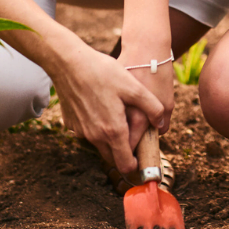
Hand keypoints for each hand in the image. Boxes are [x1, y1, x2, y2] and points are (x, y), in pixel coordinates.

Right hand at [51, 45, 164, 176]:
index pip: (125, 164)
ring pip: (99, 144)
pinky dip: (96, 126)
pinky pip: (87, 132)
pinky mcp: (71, 123)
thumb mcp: (133, 87)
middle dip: (123, 153)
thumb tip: (160, 124)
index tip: (142, 157)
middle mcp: (95, 136)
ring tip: (117, 115)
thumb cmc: (102, 72)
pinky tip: (100, 106)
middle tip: (132, 135)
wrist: (68, 63)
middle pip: (112, 158)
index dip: (136, 164)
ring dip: (109, 138)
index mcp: (113, 131)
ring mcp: (80, 131)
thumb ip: (152, 107)